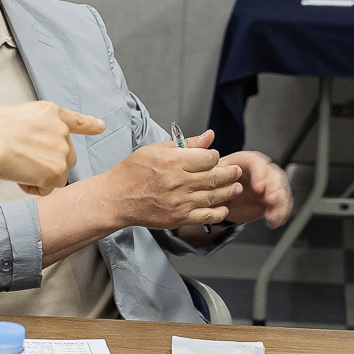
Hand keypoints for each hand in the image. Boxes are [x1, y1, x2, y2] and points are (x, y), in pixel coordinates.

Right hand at [0, 101, 104, 194]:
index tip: (101, 126)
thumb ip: (35, 130)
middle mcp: (61, 130)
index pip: (75, 120)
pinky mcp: (56, 171)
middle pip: (66, 156)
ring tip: (17, 166)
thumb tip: (33, 150)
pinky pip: (48, 188)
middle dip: (49, 164)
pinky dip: (34, 188)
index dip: (89, 124)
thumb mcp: (17, 117)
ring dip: (39, 177)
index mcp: (50, 112)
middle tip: (22, 162)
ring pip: (57, 175)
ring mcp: (61, 151)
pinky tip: (19, 176)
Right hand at [102, 131, 243, 229]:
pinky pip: (206, 216)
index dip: (215, 157)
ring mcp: (180, 202)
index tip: (214, 157)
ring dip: (229, 191)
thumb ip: (186, 143)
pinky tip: (223, 207)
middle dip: (230, 173)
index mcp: (173, 161)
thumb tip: (209, 136)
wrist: (116, 198)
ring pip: (214, 196)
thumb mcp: (156, 149)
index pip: (208, 158)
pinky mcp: (178, 217)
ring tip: (236, 187)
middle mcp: (178, 182)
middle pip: (215, 177)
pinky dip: (219, 212)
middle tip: (236, 171)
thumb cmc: (132, 172)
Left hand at [219, 148, 292, 228]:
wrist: (219, 202)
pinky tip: (275, 221)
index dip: (260, 173)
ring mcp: (267, 185)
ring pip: (280, 190)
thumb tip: (217, 172)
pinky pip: (281, 204)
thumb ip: (216, 175)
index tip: (258, 186)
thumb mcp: (211, 179)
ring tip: (273, 216)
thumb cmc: (215, 186)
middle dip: (275, 188)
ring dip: (280, 203)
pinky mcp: (271, 199)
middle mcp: (258, 171)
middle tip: (271, 200)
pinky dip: (280, 213)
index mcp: (243, 162)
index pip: (256, 162)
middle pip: (273, 175)